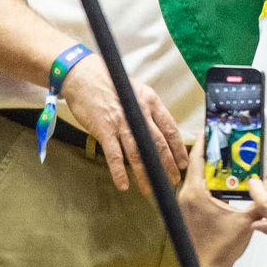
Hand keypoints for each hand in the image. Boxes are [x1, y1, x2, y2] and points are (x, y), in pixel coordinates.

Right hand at [62, 54, 188, 193]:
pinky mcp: (104, 130)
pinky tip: (124, 185)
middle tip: (174, 181)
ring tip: (151, 189)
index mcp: (151, 102)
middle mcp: (140, 113)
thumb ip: (147, 110)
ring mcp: (122, 122)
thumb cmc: (110, 83)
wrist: (83, 76)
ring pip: (138, 153)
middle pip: (158, 144)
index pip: (170, 129)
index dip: (178, 148)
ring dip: (146, 173)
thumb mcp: (137, 91)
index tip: (183, 163)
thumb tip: (157, 130)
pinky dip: (119, 171)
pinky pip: (114, 155)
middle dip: (167, 165)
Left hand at [178, 133, 259, 266]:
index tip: (215, 126)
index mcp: (196, 192)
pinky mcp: (188, 213)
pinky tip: (228, 182)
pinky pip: (199, 189)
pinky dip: (211, 182)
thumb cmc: (222, 246)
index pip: (197, 157)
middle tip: (231, 140)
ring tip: (231, 157)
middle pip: (198, 165)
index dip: (206, 140)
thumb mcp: (247, 220)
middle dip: (214, 152)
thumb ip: (262, 200)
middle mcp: (186, 195)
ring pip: (198, 177)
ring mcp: (185, 204)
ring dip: (213, 167)